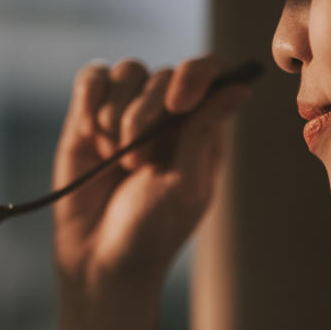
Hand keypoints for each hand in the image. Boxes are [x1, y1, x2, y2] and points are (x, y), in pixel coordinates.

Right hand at [52, 54, 251, 293]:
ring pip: (127, 71)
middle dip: (145, 114)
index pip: (211, 73)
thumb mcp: (185, 187)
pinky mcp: (89, 114)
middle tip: (136, 162)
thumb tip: (241, 86)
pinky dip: (90, 99)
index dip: (197, 74)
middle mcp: (166, 113)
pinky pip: (93, 77)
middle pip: (163, 74)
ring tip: (112, 156)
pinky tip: (91, 134)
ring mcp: (126, 110)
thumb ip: (204, 133)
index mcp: (201, 128)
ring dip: (117, 112)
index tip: (179, 103)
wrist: (97, 258)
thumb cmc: (151, 231)